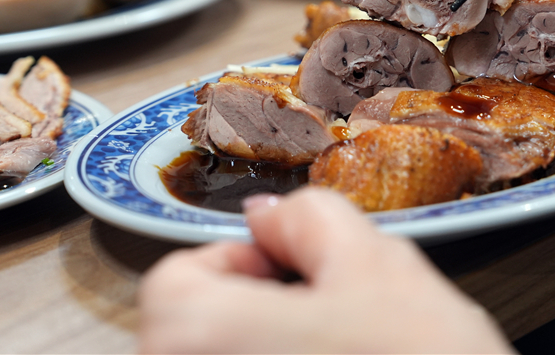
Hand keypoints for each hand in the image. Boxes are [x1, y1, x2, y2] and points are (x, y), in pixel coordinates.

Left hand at [138, 187, 513, 353]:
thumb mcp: (377, 263)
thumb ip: (308, 217)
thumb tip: (267, 214)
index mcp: (197, 338)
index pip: (176, 277)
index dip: (241, 261)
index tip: (297, 275)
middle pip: (197, 330)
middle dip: (262, 310)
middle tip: (335, 320)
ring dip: (278, 349)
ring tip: (351, 353)